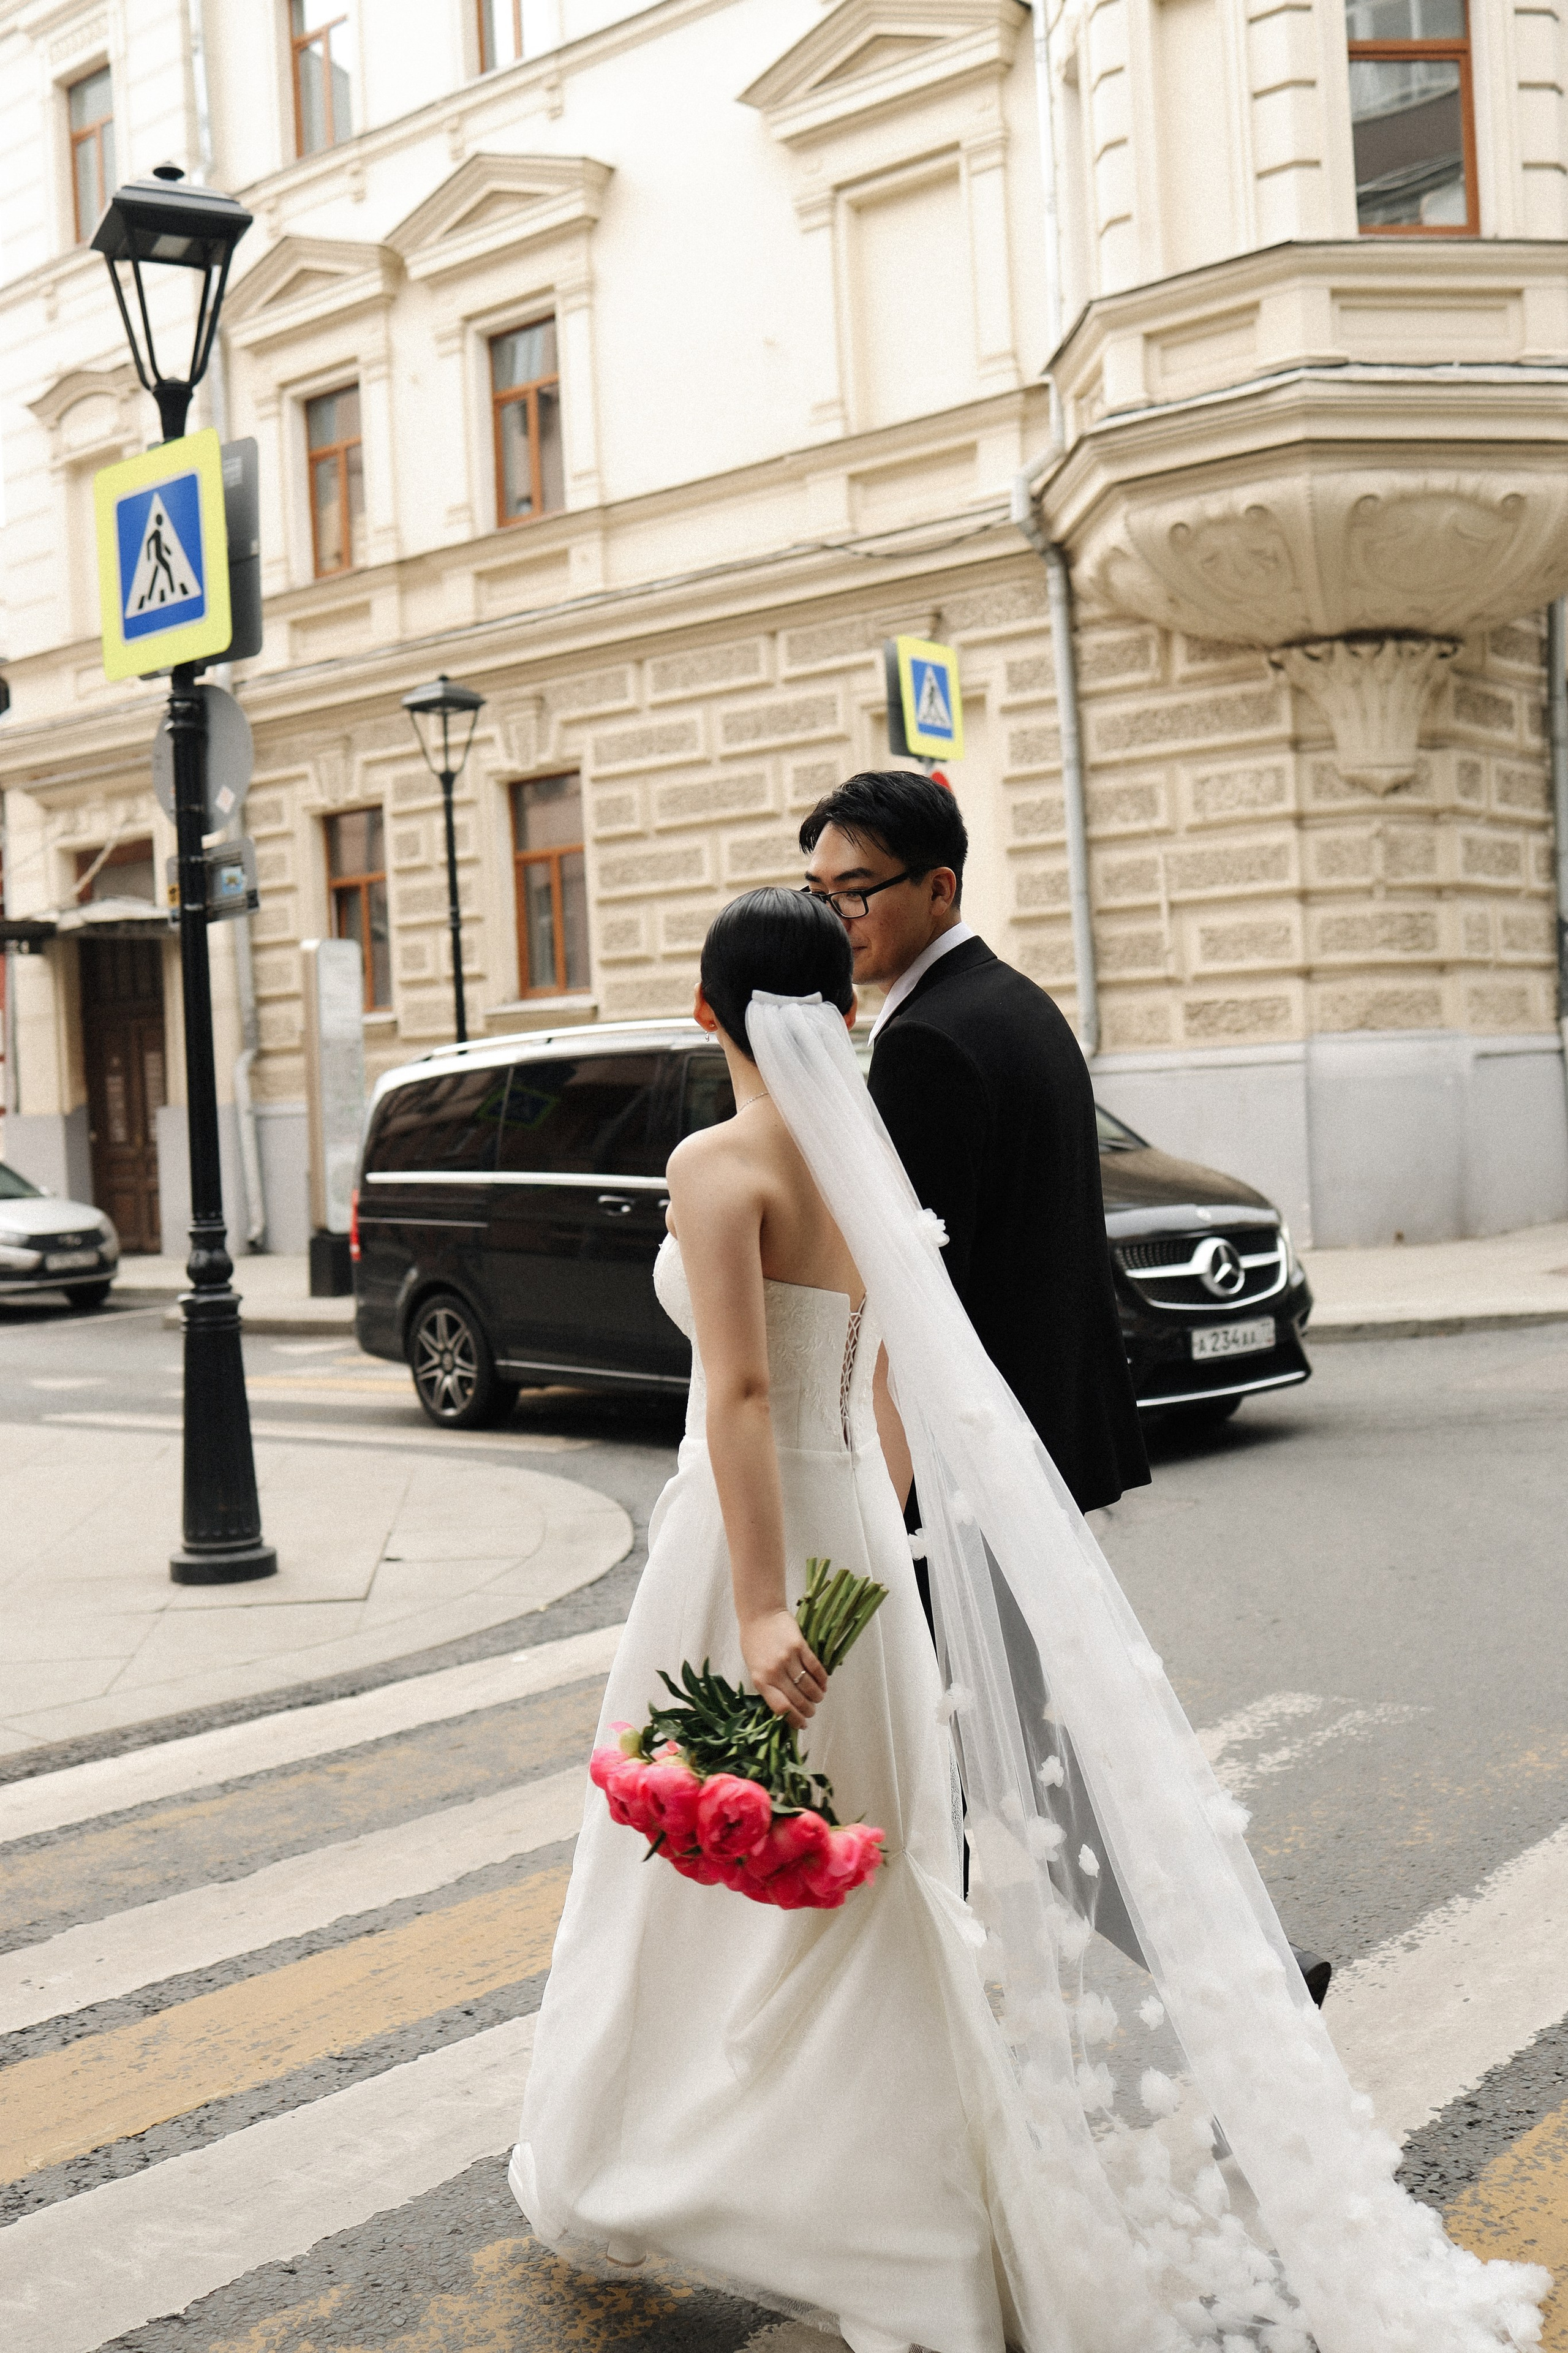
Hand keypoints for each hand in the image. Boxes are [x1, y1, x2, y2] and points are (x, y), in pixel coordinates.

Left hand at [741, 1609, 827, 1729]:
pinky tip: (824, 1684)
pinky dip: (822, 1679)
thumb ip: (767, 1686)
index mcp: (760, 1680)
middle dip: (808, 1710)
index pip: (781, 1708)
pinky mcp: (800, 1646)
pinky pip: (815, 1668)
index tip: (802, 1724)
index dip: (794, 1719)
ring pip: (808, 1685)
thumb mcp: (754, 1668)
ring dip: (817, 1696)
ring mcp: (787, 1658)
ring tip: (819, 1698)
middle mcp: (774, 1671)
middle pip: (797, 1699)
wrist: (759, 1614)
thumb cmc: (754, 1643)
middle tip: (812, 1712)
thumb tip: (785, 1706)